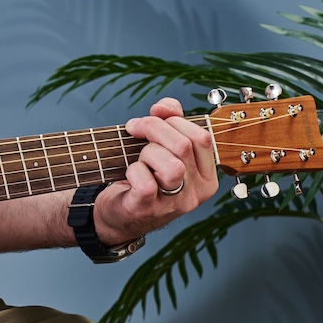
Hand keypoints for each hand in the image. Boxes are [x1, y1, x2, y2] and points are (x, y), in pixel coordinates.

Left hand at [93, 97, 218, 244]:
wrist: (117, 215)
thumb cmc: (141, 177)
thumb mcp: (159, 148)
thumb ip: (169, 122)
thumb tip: (165, 107)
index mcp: (206, 177)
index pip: (202, 137)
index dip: (174, 120)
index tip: (151, 116)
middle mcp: (196, 193)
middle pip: (184, 146)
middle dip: (154, 128)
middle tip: (134, 129)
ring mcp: (173, 205)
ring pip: (172, 166)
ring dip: (148, 153)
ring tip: (138, 158)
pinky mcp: (148, 210)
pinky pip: (146, 183)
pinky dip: (134, 171)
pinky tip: (130, 173)